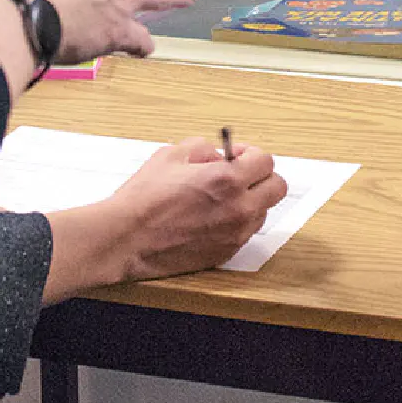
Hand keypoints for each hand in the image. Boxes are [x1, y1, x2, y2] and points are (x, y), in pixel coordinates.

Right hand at [107, 138, 287, 281]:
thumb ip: (202, 149)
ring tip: (220, 199)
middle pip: (277, 188)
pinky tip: (211, 218)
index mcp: (227, 180)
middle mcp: (238, 208)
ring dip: (250, 201)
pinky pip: (244, 233)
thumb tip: (217, 154)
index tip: (237, 156)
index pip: (266, 161)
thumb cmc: (143, 199)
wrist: (124, 238)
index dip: (251, 155)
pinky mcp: (225, 254)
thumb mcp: (170, 155)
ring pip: (262, 212)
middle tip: (239, 175)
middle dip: (261, 177)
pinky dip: (236, 223)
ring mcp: (234, 234)